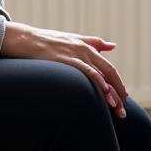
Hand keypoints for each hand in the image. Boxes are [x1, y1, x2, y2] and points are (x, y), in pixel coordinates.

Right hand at [0, 22, 128, 118]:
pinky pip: (87, 72)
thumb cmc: (48, 41)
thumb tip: (113, 46)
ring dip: (111, 94)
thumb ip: (94, 42)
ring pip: (101, 75)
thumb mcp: (74, 39)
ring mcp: (77, 54)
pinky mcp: (68, 59)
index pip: (108, 68)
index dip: (118, 84)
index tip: (123, 99)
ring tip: (117, 109)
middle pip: (109, 73)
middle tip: (123, 112)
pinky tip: (105, 93)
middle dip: (118, 93)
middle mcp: (86, 50)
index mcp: (88, 47)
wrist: (26, 39)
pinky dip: (98, 82)